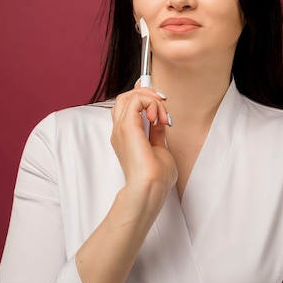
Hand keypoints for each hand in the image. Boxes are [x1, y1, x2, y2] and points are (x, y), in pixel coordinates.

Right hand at [110, 87, 177, 202]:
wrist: (150, 188)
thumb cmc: (156, 178)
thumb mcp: (159, 149)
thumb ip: (156, 133)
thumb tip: (159, 121)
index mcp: (125, 136)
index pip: (128, 106)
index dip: (145, 100)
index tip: (162, 107)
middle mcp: (120, 130)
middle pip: (125, 97)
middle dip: (147, 94)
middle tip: (162, 104)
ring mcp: (121, 128)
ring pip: (130, 95)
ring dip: (151, 98)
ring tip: (162, 115)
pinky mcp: (127, 126)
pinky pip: (136, 99)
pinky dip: (150, 102)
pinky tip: (158, 117)